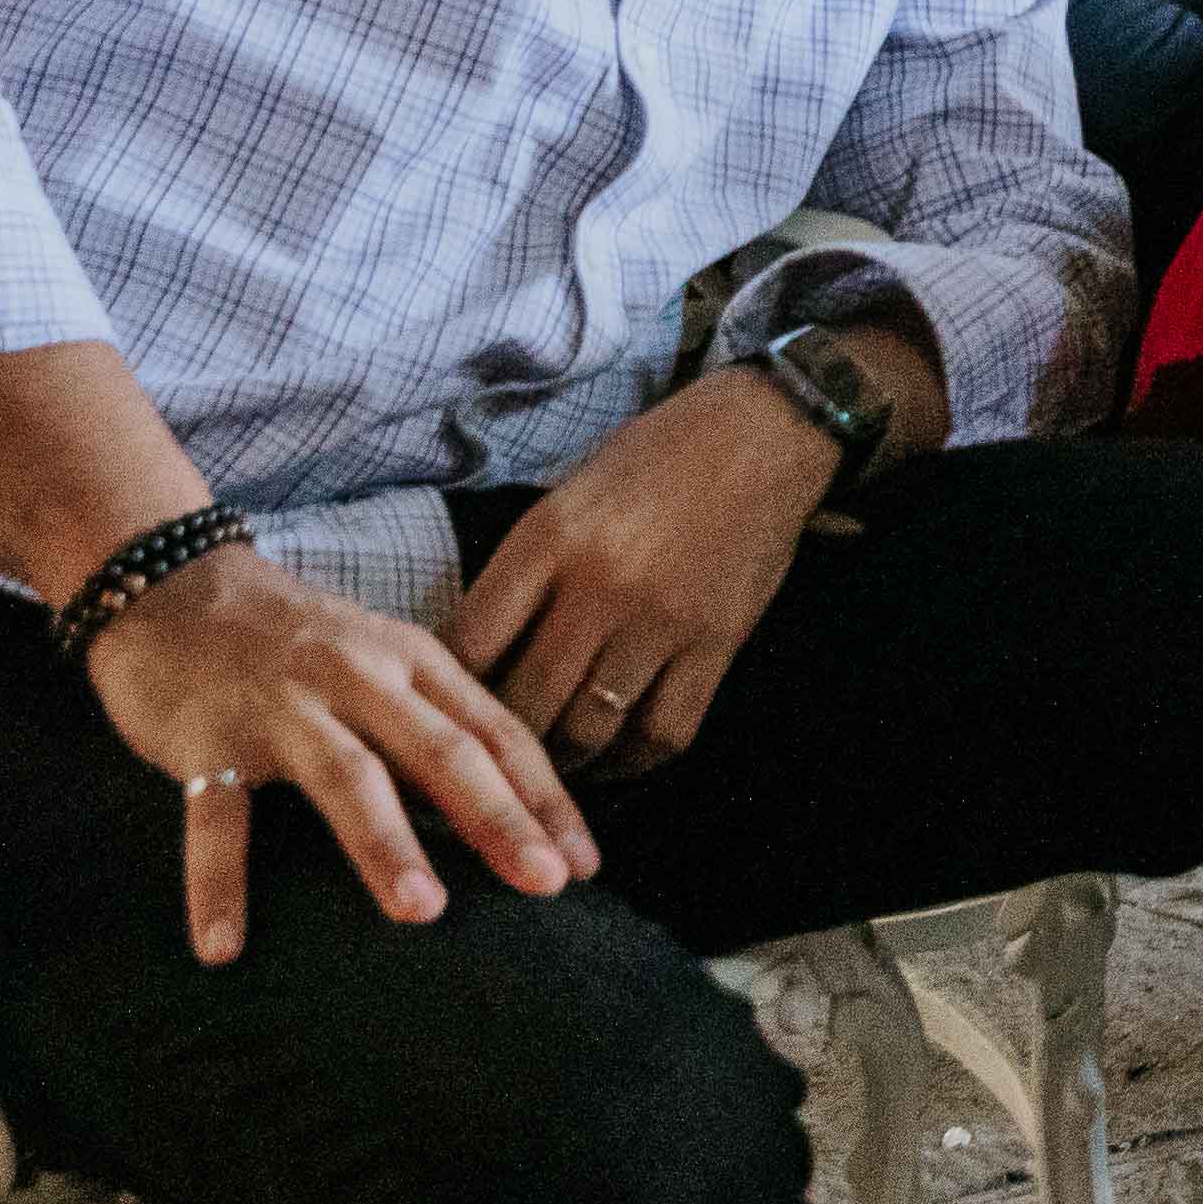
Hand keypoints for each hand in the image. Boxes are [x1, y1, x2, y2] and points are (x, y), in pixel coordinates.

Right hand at [85, 546, 596, 964]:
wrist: (171, 584)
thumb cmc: (295, 641)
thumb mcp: (381, 663)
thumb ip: (436, 725)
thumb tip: (510, 814)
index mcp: (411, 661)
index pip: (496, 733)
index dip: (546, 798)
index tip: (584, 865)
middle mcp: (356, 678)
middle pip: (441, 752)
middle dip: (498, 818)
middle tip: (544, 883)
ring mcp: (281, 708)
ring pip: (347, 777)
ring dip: (385, 843)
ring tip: (421, 911)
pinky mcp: (206, 738)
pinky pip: (213, 818)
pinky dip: (217, 884)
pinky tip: (224, 948)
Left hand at [452, 365, 839, 786]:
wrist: (763, 433)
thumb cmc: (653, 458)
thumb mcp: (567, 495)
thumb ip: (524, 571)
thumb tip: (475, 656)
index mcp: (549, 537)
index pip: (470, 644)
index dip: (444, 693)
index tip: (439, 715)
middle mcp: (600, 583)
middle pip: (525, 704)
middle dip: (499, 745)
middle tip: (485, 764)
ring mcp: (662, 619)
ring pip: (590, 732)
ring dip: (561, 765)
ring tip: (544, 770)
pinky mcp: (718, 643)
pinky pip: (663, 734)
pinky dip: (632, 762)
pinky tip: (614, 757)